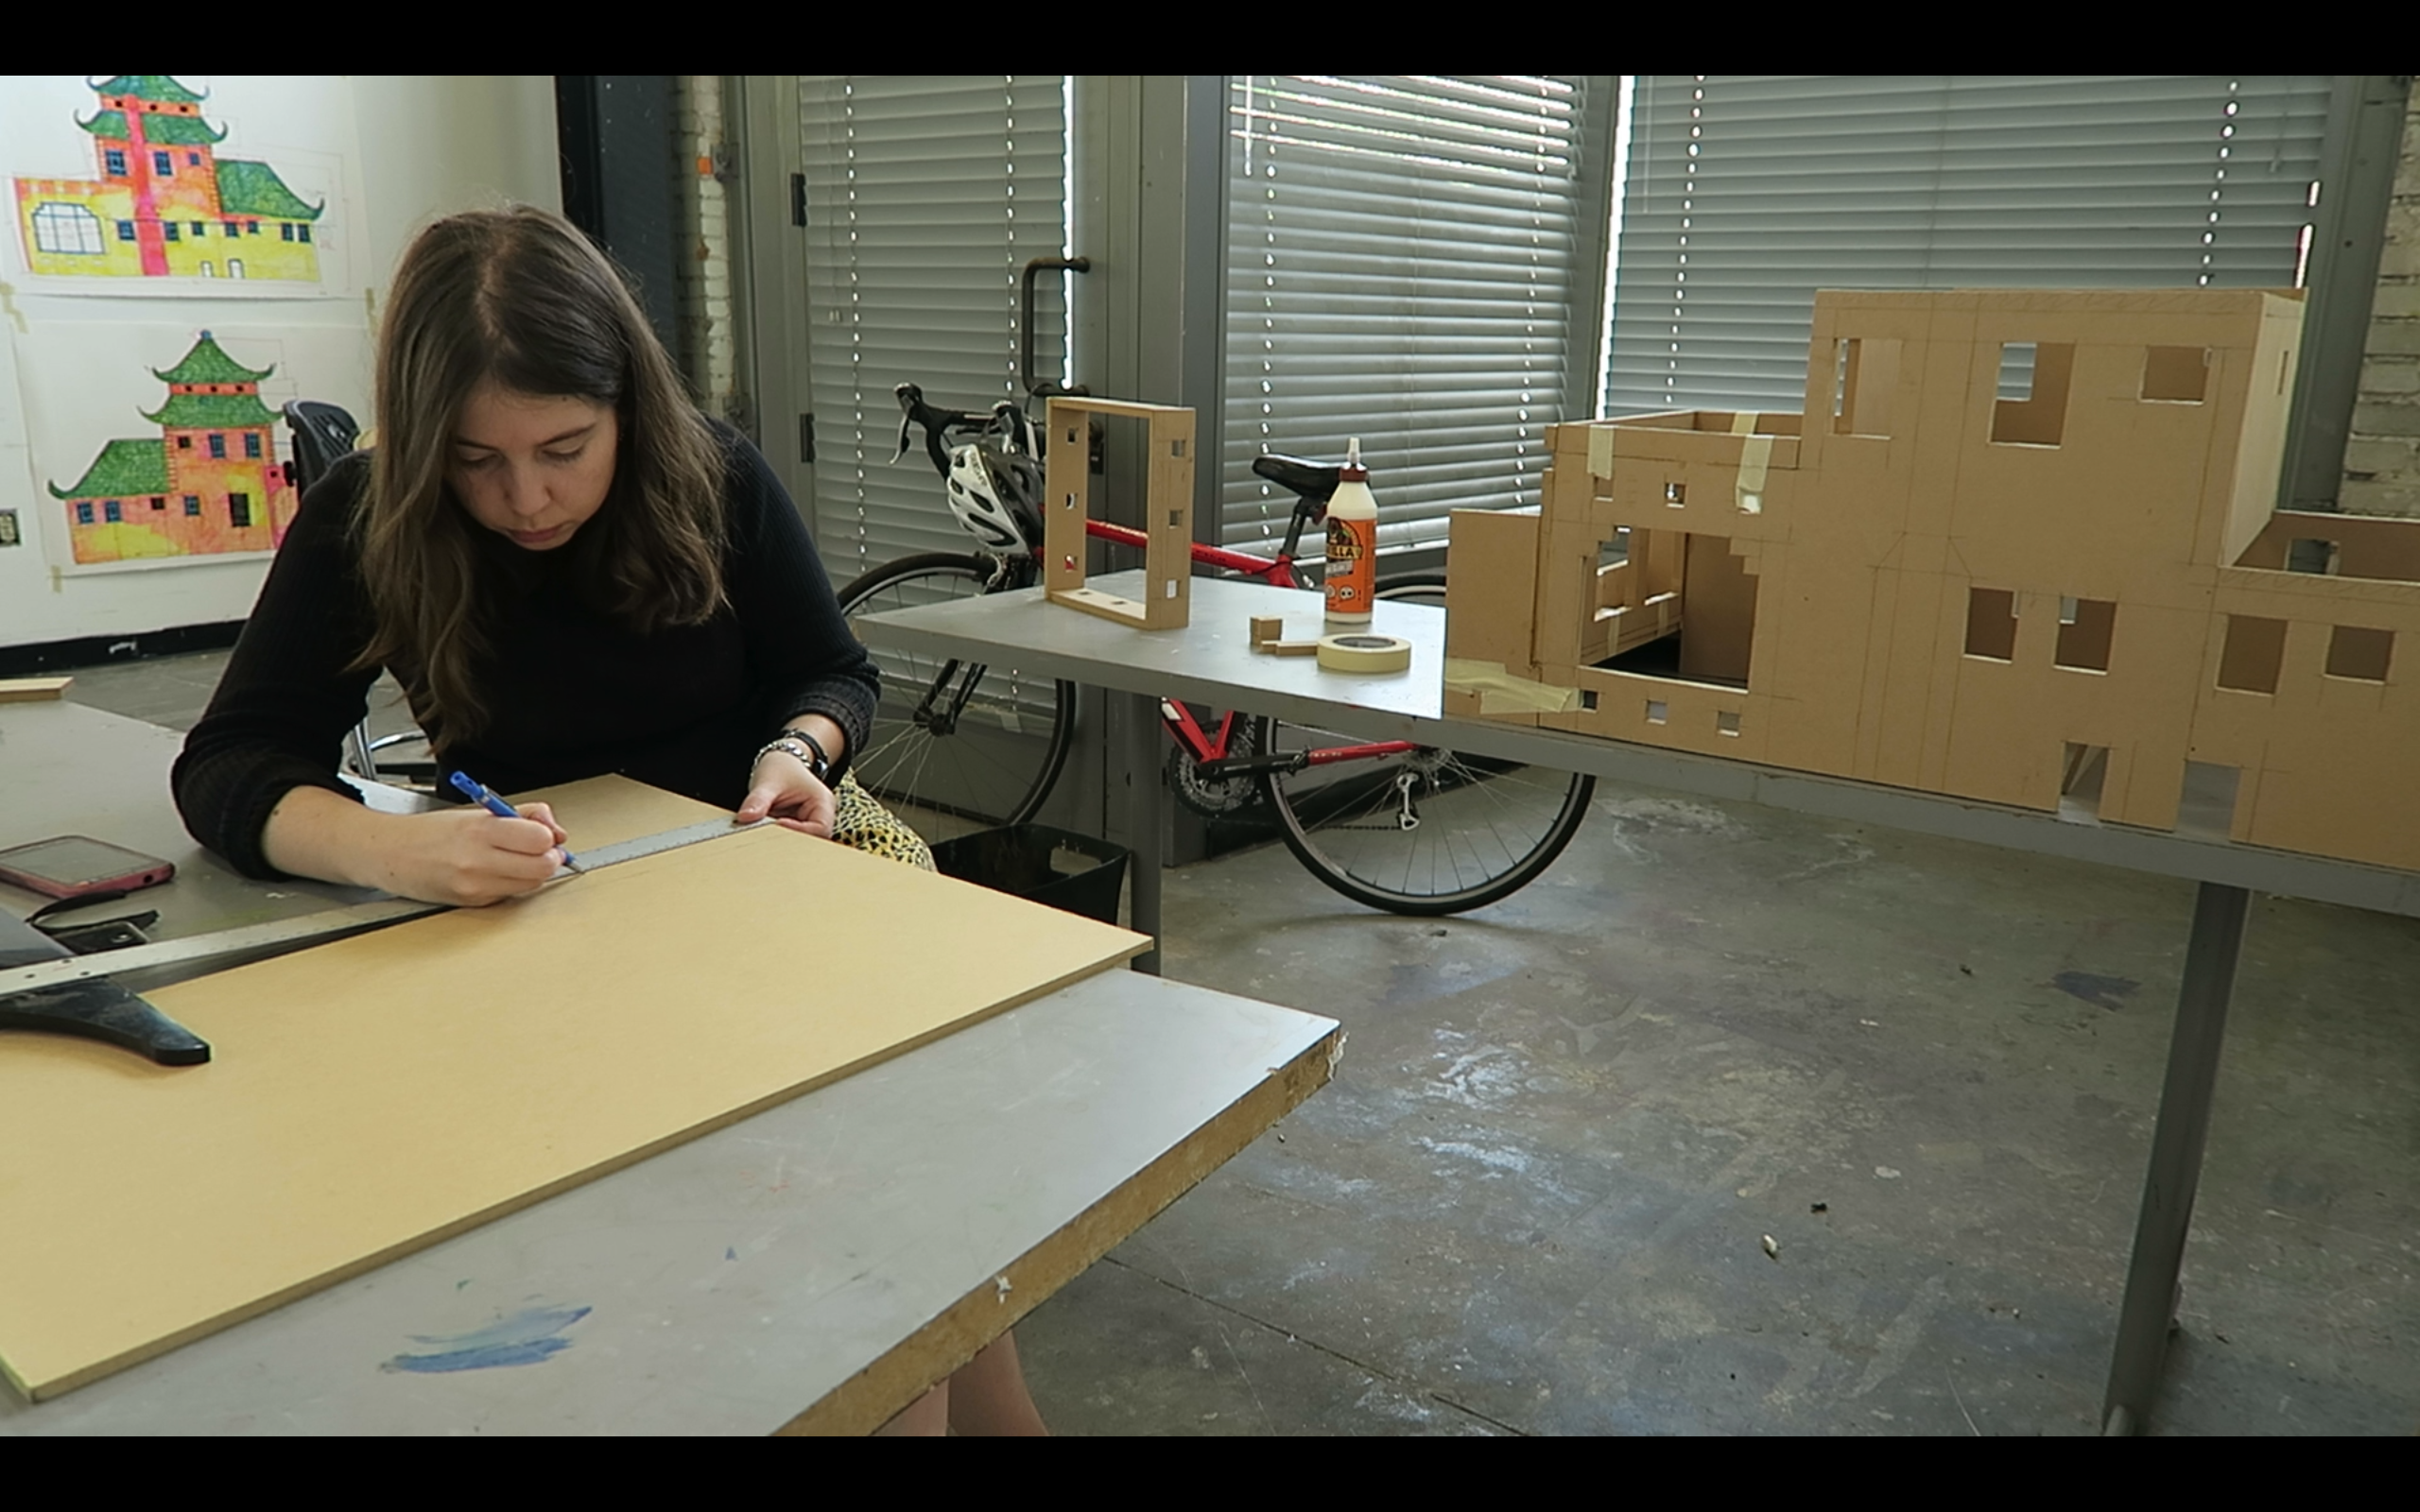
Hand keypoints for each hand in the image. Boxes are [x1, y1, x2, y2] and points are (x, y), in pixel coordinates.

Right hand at [376, 801, 569, 905]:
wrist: (389, 853)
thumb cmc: (430, 831)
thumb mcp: (477, 811)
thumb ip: (522, 814)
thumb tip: (555, 829)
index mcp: (481, 830)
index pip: (540, 839)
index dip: (550, 837)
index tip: (547, 834)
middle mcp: (478, 861)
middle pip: (543, 867)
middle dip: (549, 858)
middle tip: (541, 849)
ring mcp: (475, 886)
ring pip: (531, 884)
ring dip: (532, 872)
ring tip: (515, 858)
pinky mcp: (473, 903)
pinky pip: (510, 894)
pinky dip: (511, 883)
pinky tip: (494, 871)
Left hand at [737, 750, 834, 838]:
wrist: (781, 762)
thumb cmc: (782, 768)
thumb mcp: (768, 781)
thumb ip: (758, 800)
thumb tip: (746, 817)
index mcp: (823, 803)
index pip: (819, 828)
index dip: (798, 831)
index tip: (775, 824)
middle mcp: (820, 816)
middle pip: (812, 841)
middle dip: (788, 841)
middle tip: (765, 834)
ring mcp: (808, 824)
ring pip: (799, 844)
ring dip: (780, 840)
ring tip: (762, 830)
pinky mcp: (796, 829)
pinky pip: (788, 840)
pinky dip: (775, 838)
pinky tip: (762, 831)